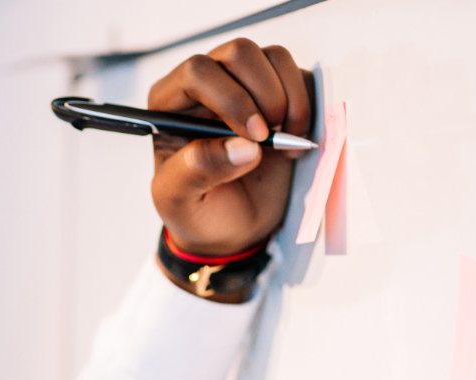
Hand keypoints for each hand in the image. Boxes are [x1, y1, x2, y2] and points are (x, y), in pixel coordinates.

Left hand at [148, 40, 312, 259]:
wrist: (232, 229)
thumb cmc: (197, 210)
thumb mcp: (178, 201)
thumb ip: (197, 171)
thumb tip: (244, 148)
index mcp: (170, 106)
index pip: (197, 73)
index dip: (231, 99)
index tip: (254, 138)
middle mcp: (205, 88)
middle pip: (238, 54)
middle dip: (263, 95)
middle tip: (269, 139)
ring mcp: (242, 86)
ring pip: (270, 57)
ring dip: (287, 98)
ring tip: (285, 140)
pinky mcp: (276, 92)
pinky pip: (295, 73)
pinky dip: (305, 102)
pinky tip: (296, 136)